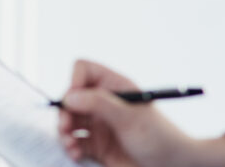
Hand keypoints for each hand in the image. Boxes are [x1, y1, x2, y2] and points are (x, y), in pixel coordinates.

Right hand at [58, 60, 224, 166]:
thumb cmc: (159, 138)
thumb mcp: (129, 118)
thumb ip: (98, 104)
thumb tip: (69, 96)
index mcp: (114, 86)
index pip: (84, 70)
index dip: (74, 81)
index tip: (72, 100)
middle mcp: (103, 103)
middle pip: (71, 97)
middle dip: (64, 112)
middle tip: (65, 127)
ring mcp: (99, 124)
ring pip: (69, 120)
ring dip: (64, 132)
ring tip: (70, 144)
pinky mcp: (97, 145)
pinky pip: (74, 142)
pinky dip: (70, 147)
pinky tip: (75, 154)